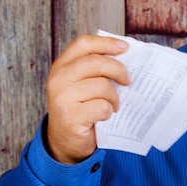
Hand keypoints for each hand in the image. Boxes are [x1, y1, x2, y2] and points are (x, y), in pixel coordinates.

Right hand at [46, 35, 130, 162]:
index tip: (125, 47)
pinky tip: (105, 115)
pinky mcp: (72, 117)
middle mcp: (59, 79)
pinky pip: (102, 107)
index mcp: (62, 66)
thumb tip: (126, 58)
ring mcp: (63, 98)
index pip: (83, 44)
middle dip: (118, 70)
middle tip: (128, 81)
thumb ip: (95, 71)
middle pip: (97, 62)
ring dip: (115, 97)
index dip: (106, 43)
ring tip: (114, 105)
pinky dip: (109, 111)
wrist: (65, 142)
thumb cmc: (80, 111)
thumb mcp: (81, 86)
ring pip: (102, 86)